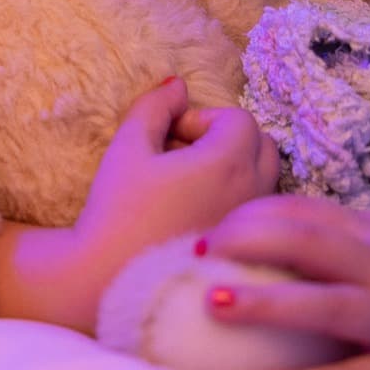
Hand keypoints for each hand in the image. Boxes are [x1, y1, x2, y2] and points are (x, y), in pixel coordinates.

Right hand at [75, 78, 279, 281]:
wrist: (107, 284)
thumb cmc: (117, 213)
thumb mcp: (129, 147)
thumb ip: (155, 106)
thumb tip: (177, 85)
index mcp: (228, 163)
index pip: (238, 119)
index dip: (202, 119)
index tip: (170, 137)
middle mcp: (253, 194)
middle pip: (261, 145)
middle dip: (227, 139)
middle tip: (183, 155)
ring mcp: (252, 228)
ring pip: (263, 179)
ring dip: (234, 169)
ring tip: (187, 185)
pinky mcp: (247, 255)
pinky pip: (256, 213)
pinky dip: (235, 200)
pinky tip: (195, 214)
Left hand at [197, 195, 369, 369]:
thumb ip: (361, 233)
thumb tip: (300, 225)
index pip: (309, 211)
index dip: (256, 214)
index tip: (211, 222)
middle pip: (309, 244)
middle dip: (248, 243)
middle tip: (193, 250)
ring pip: (327, 307)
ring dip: (268, 306)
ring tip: (212, 306)